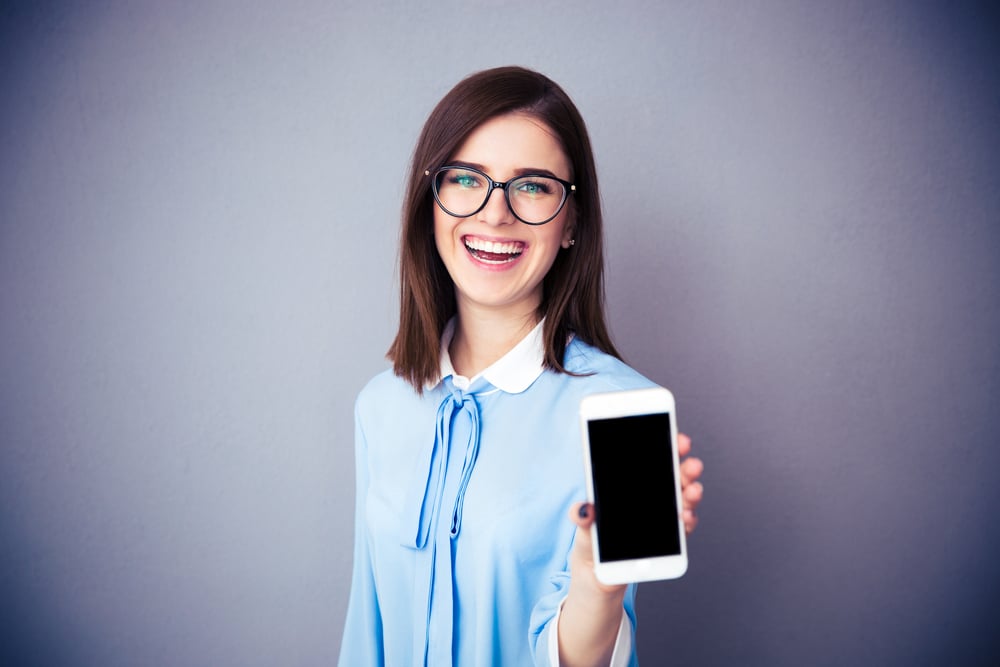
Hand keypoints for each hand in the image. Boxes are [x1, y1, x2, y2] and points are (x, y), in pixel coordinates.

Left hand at [568, 432, 703, 583]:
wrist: (596, 571)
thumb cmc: (592, 539)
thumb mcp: (583, 524)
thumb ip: (581, 516)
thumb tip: (584, 508)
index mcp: (633, 483)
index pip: (654, 457)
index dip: (668, 445)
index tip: (677, 436)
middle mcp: (653, 495)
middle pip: (675, 475)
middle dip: (686, 467)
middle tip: (691, 463)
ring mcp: (663, 515)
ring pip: (684, 498)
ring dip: (692, 492)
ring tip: (693, 489)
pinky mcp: (669, 539)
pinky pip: (683, 526)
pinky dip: (688, 519)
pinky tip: (685, 515)